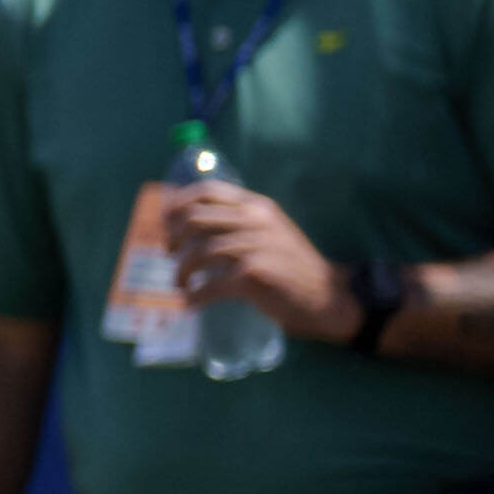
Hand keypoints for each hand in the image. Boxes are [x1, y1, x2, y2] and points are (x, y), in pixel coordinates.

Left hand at [164, 178, 358, 343]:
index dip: (178, 204)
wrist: (327, 296)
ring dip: (182, 270)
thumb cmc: (292, 265)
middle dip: (174, 237)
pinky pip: (212, 283)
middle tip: (170, 253)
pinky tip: (190, 302)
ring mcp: (255, 245)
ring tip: (180, 283)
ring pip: (200, 251)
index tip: (165, 221)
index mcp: (257, 206)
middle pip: (195, 218)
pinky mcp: (254, 273)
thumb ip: (238, 222)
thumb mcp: (268, 231)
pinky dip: (196, 294)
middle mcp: (256, 220)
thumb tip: (189, 222)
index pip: (207, 191)